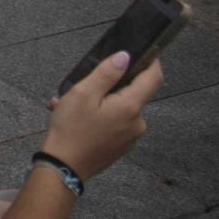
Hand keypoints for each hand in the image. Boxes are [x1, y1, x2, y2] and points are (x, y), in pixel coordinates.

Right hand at [41, 50, 162, 179]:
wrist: (64, 167)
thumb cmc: (71, 128)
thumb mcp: (82, 94)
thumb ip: (106, 73)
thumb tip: (125, 56)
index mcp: (130, 107)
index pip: (154, 78)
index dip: (152, 62)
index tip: (143, 51)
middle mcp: (138, 122)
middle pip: (133, 93)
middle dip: (110, 86)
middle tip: (82, 86)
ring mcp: (131, 137)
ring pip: (120, 109)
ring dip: (100, 103)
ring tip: (70, 106)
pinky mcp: (122, 146)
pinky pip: (115, 124)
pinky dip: (99, 117)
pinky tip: (77, 120)